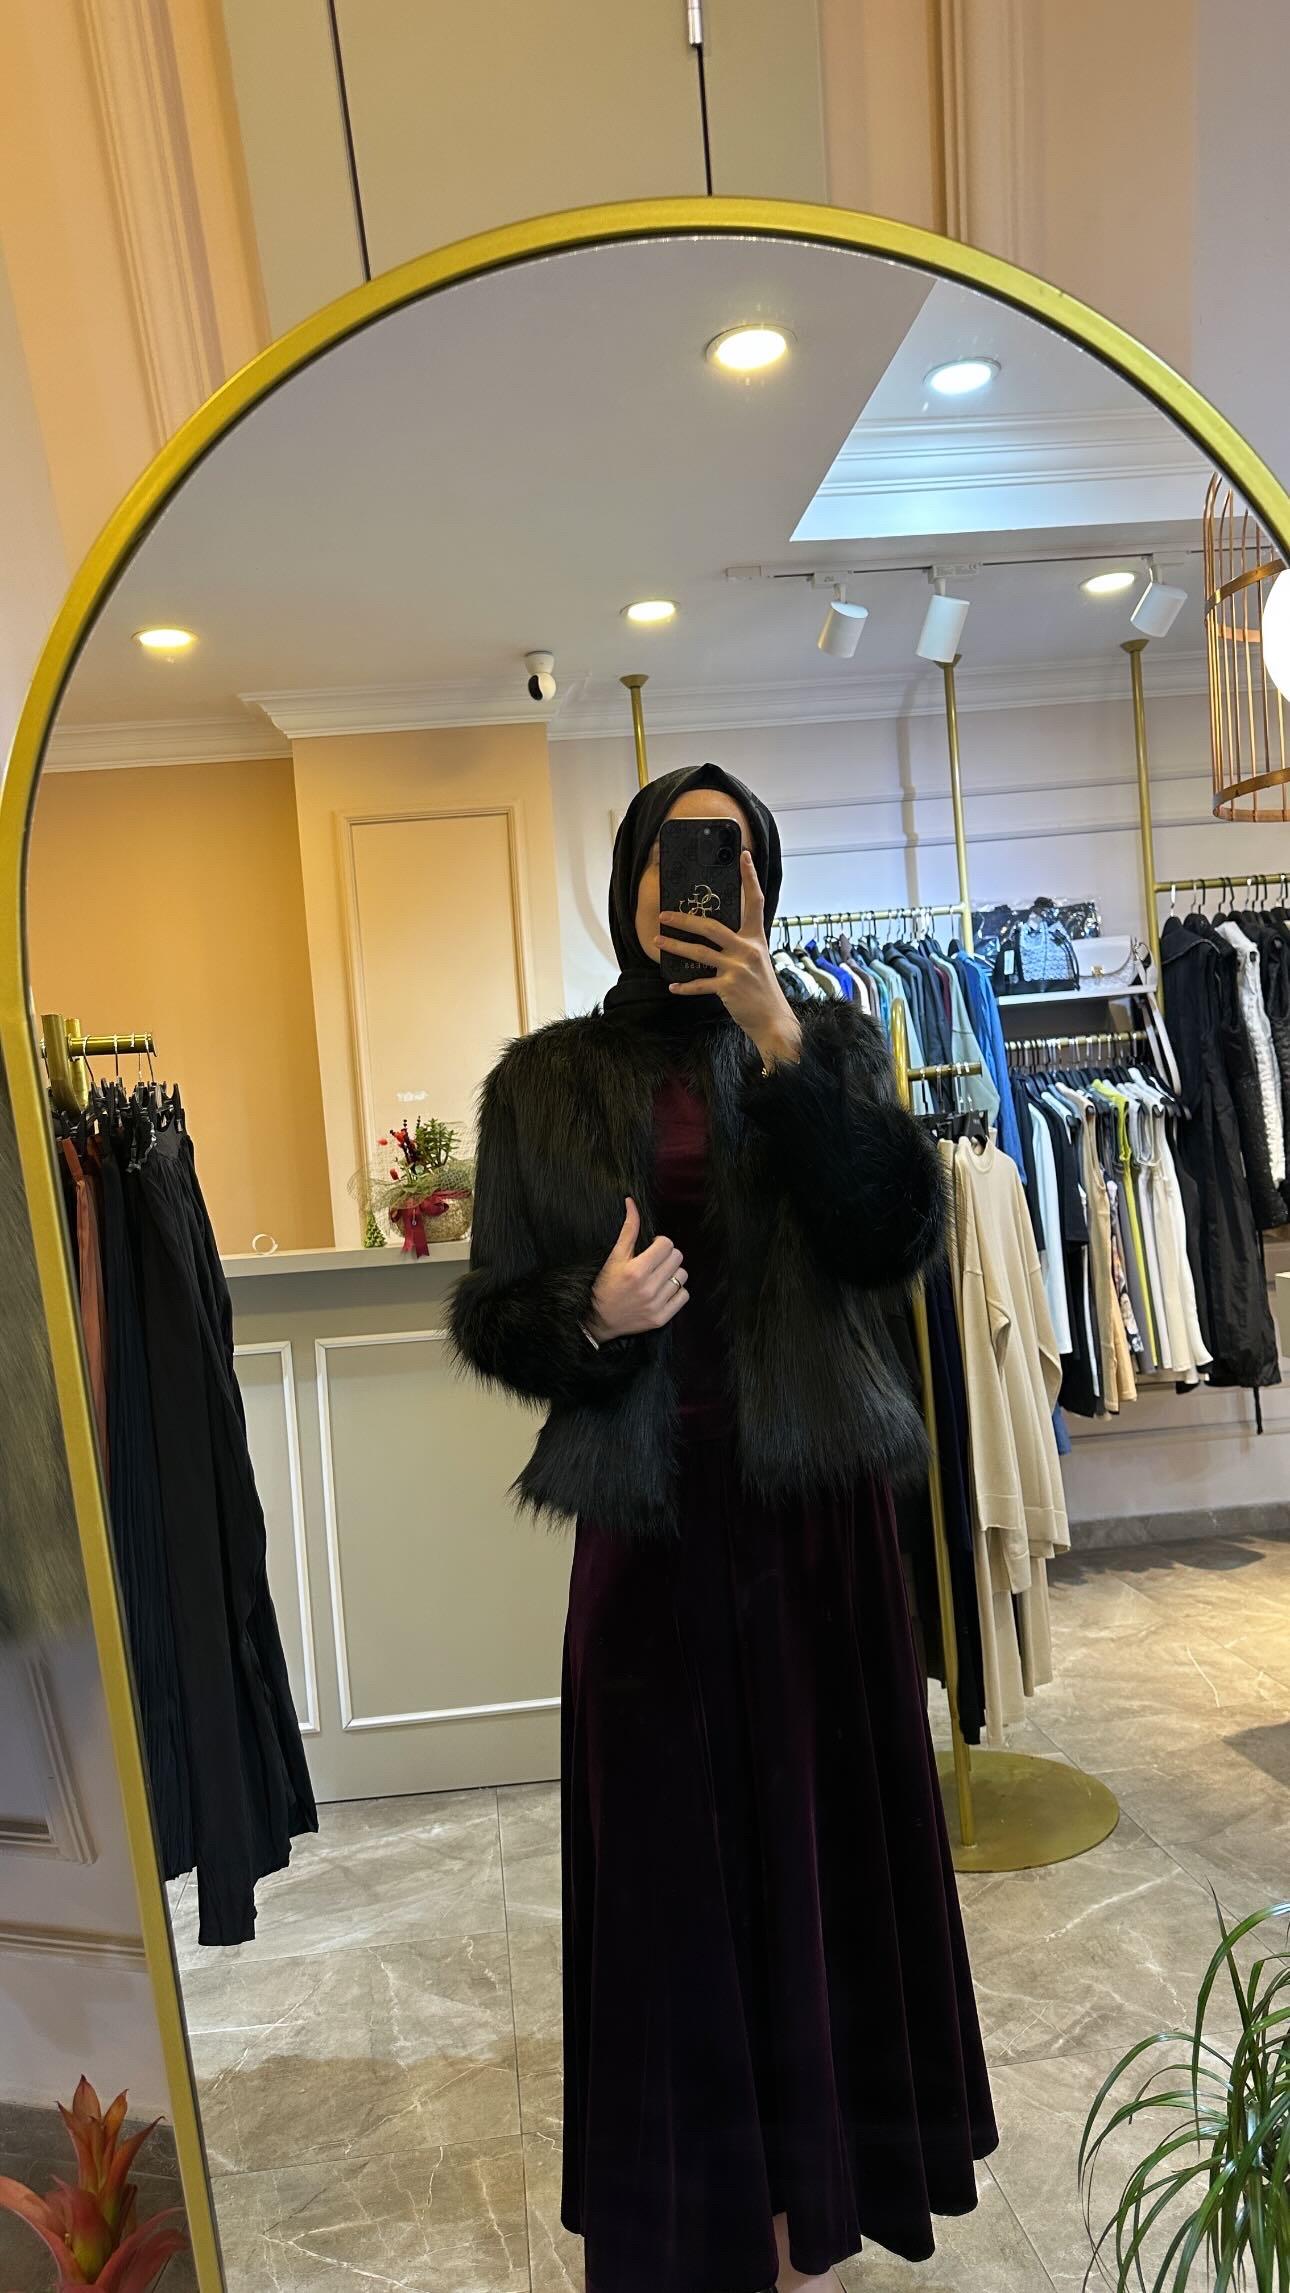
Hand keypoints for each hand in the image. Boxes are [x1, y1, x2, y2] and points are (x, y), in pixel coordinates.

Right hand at [588, 1197, 688, 1339]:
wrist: (599, 1319)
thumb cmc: (606, 1285)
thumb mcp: (615, 1256)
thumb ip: (628, 1229)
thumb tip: (631, 1202)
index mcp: (636, 1270)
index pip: (667, 1244)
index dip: (660, 1243)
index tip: (652, 1249)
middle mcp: (648, 1288)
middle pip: (677, 1258)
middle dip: (667, 1256)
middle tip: (655, 1262)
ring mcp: (656, 1304)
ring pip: (682, 1276)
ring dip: (672, 1274)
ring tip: (658, 1277)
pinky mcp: (661, 1318)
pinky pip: (683, 1295)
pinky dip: (676, 1292)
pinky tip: (663, 1291)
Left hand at [657, 849, 802, 1066]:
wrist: (774, 1020)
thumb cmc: (764, 991)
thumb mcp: (758, 962)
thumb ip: (741, 947)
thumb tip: (716, 937)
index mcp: (756, 939)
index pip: (754, 902)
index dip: (749, 878)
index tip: (743, 856)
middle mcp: (748, 949)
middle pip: (712, 926)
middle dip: (685, 919)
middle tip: (665, 914)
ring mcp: (738, 968)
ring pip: (699, 953)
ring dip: (675, 947)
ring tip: (657, 941)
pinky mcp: (729, 987)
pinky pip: (700, 984)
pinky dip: (685, 986)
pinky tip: (673, 985)